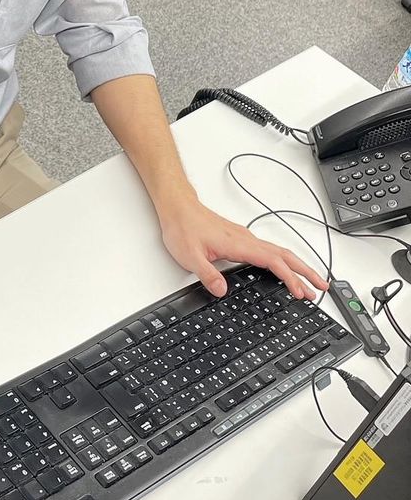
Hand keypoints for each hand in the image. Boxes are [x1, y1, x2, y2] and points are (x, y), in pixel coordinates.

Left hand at [157, 194, 328, 299]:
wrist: (177, 207)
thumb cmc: (182, 227)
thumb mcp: (189, 256)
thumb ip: (207, 274)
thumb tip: (222, 290)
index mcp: (238, 244)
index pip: (273, 261)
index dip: (290, 277)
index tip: (302, 292)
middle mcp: (246, 239)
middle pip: (285, 255)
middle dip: (306, 271)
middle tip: (322, 287)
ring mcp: (245, 238)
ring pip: (279, 251)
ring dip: (297, 266)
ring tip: (310, 282)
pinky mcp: (240, 238)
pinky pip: (270, 250)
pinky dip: (283, 261)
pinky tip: (283, 269)